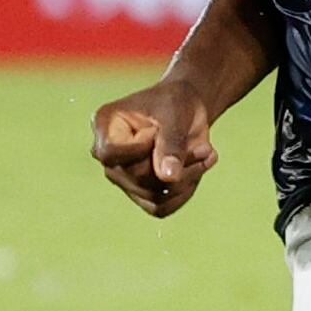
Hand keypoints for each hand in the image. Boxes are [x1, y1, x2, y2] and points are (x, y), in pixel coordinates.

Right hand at [91, 76, 219, 217]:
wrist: (186, 110)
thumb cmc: (175, 103)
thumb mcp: (175, 114)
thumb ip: (170, 143)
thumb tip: (168, 178)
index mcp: (105, 126)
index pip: (110, 153)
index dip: (141, 149)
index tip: (159, 131)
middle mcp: (108, 157)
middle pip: (137, 179)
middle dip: (178, 164)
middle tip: (203, 147)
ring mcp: (123, 178)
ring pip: (154, 197)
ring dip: (188, 178)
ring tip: (205, 153)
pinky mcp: (141, 193)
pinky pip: (162, 207)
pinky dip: (187, 190)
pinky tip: (201, 167)